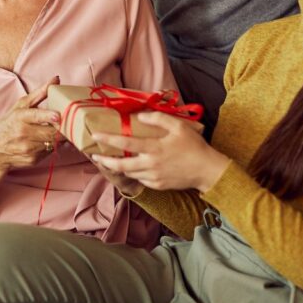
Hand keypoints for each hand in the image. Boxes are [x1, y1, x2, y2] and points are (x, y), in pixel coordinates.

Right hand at [0, 78, 60, 171]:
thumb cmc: (8, 125)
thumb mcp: (20, 107)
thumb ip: (39, 93)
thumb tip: (56, 79)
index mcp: (19, 117)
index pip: (35, 116)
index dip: (48, 116)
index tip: (58, 115)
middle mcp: (23, 134)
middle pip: (51, 131)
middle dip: (62, 126)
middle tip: (68, 120)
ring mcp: (28, 149)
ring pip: (54, 141)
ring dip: (59, 136)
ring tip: (57, 129)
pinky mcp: (34, 160)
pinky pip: (51, 151)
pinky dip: (52, 145)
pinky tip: (46, 140)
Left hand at [91, 112, 228, 192]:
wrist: (207, 171)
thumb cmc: (194, 146)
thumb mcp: (179, 126)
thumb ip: (158, 119)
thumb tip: (140, 116)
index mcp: (154, 148)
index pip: (125, 144)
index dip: (108, 140)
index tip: (96, 136)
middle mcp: (151, 165)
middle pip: (121, 166)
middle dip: (105, 162)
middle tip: (95, 157)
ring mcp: (154, 177)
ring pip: (129, 174)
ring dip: (118, 168)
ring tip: (110, 161)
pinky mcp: (158, 185)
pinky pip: (140, 180)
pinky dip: (134, 173)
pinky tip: (132, 167)